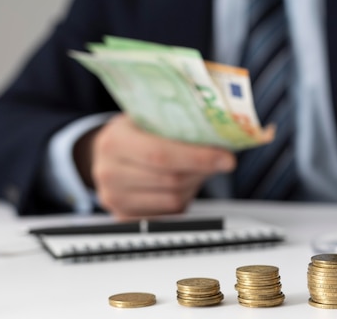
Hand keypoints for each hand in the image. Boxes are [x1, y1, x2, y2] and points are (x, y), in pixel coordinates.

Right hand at [75, 114, 235, 218]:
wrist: (110, 152)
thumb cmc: (135, 132)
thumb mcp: (150, 118)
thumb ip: (179, 127)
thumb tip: (222, 139)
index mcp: (114, 141)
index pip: (161, 154)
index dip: (199, 158)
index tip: (226, 159)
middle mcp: (109, 172)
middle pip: (172, 180)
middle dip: (202, 171)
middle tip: (220, 161)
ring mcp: (115, 199)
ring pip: (174, 200)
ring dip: (193, 186)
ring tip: (194, 170)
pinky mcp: (125, 218)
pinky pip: (169, 215)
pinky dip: (183, 201)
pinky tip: (182, 185)